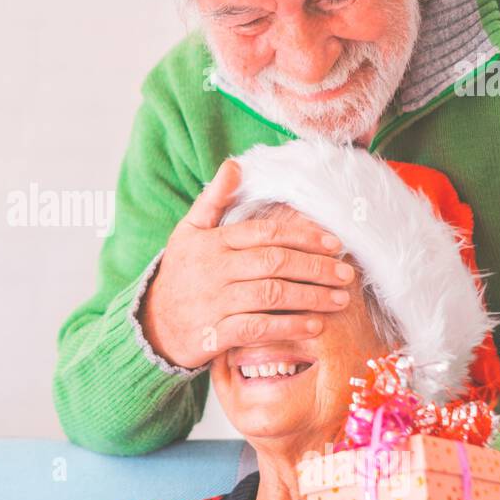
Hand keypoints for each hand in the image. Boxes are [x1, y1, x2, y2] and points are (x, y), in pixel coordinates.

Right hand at [140, 159, 354, 369]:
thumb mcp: (189, 231)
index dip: (303, 236)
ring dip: (310, 297)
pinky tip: (314, 326)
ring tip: (339, 299)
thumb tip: (235, 164)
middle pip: (274, 263)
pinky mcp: (215, 334)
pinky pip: (258, 329)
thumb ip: (214, 199)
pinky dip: (288, 327)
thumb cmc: (181, 272)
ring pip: (270, 295)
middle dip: (315, 267)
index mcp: (212, 242)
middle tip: (346, 273)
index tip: (334, 243)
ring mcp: (214, 302)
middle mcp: (214, 270)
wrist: (153, 323)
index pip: (265, 233)